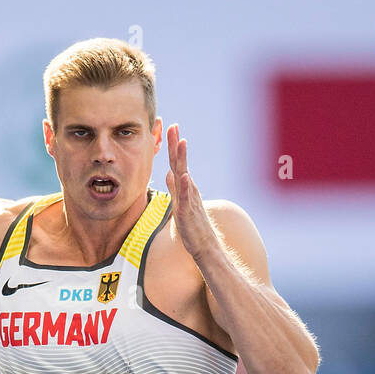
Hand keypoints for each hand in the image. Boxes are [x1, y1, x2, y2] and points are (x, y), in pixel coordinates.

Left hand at [165, 124, 219, 263]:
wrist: (205, 247)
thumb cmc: (193, 228)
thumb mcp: (181, 205)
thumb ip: (175, 189)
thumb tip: (169, 174)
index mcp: (186, 188)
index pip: (178, 164)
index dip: (174, 147)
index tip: (171, 128)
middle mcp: (189, 190)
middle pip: (181, 164)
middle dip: (177, 145)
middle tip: (174, 126)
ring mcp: (189, 200)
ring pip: (184, 176)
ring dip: (182, 159)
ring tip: (181, 142)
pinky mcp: (188, 213)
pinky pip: (185, 198)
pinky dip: (184, 186)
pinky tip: (183, 175)